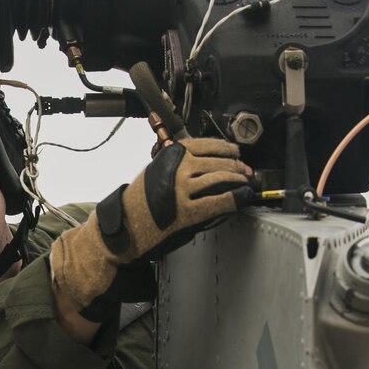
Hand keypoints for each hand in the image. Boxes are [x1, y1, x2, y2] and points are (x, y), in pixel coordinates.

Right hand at [50, 138, 253, 321]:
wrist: (123, 224)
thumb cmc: (137, 200)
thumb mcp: (155, 171)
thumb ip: (177, 163)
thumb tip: (207, 161)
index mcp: (170, 155)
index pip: (206, 144)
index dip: (226, 148)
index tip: (235, 152)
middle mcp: (177, 169)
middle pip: (217, 161)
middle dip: (237, 166)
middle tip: (245, 171)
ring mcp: (182, 190)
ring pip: (220, 178)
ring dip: (238, 180)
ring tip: (245, 184)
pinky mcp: (186, 212)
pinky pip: (218, 202)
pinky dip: (235, 198)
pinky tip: (242, 198)